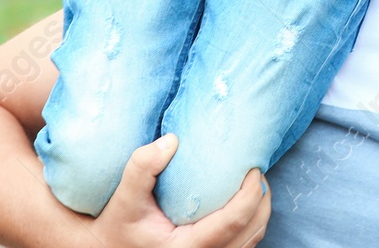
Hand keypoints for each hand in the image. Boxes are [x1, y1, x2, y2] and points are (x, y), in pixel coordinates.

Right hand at [90, 134, 270, 247]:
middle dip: (262, 199)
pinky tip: (244, 200)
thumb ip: (143, 167)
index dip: (251, 193)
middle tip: (257, 170)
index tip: (253, 168)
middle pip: (252, 231)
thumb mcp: (124, 197)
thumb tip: (172, 140)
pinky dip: (251, 222)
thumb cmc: (117, 224)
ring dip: (259, 211)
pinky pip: (244, 244)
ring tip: (253, 182)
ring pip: (252, 240)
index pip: (234, 221)